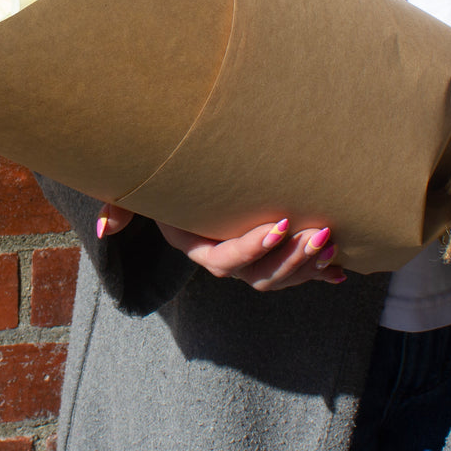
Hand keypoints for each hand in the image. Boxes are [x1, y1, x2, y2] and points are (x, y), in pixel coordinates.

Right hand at [96, 204, 345, 289]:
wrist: (190, 173)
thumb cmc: (168, 179)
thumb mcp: (143, 190)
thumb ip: (122, 206)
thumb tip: (108, 228)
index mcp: (196, 246)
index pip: (223, 260)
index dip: (252, 248)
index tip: (279, 223)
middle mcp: (225, 259)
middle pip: (258, 276)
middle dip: (291, 259)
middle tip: (318, 233)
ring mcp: (251, 260)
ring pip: (280, 277)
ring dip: (307, 266)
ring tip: (330, 242)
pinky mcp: (273, 253)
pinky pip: (297, 272)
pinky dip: (319, 273)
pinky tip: (342, 271)